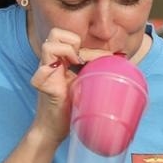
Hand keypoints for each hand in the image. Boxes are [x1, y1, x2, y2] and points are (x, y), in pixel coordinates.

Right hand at [29, 27, 104, 141]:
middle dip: (72, 41)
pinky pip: (42, 71)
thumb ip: (94, 68)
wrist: (54, 129)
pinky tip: (65, 83)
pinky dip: (53, 72)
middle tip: (81, 60)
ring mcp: (44, 72)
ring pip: (49, 45)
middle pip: (55, 33)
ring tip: (75, 66)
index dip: (92, 48)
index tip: (108, 58)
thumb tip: (120, 56)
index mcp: (61, 61)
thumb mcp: (85, 83)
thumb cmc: (70, 108)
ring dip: (66, 52)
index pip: (71, 39)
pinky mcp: (42, 85)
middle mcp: (50, 63)